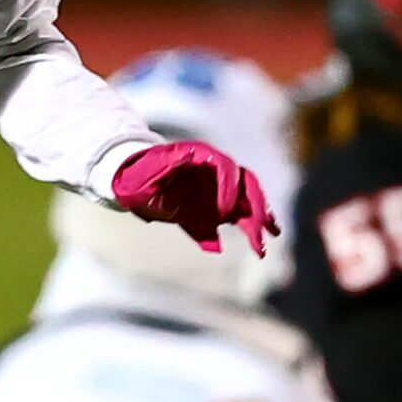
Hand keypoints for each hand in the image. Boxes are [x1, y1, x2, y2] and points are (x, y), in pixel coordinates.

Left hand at [110, 140, 278, 255]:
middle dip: (256, 207)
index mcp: (200, 156)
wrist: (130, 183)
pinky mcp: (216, 205)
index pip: (226, 167)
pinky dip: (249, 229)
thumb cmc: (136, 177)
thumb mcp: (145, 173)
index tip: (225, 214)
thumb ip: (165, 167)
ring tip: (270, 238)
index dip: (229, 189)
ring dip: (260, 219)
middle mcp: (215, 169)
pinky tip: (259, 246)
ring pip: (248, 200)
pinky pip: (238, 216)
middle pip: (246, 184)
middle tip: (263, 231)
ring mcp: (218, 187)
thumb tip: (185, 158)